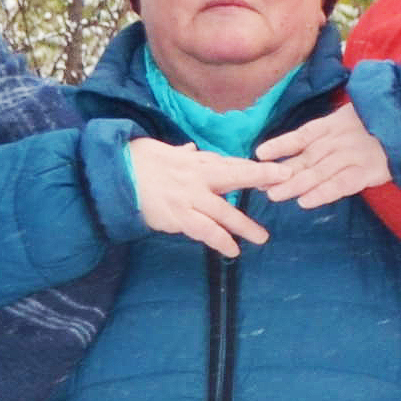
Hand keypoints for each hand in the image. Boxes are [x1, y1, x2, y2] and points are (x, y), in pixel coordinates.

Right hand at [121, 137, 270, 253]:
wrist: (114, 176)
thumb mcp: (163, 152)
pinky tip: (233, 250)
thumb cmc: (137, 162)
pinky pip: (204, 231)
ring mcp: (188, 197)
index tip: (278, 170)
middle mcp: (195, 176)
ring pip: (223, 211)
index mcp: (195, 161)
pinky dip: (220, 240)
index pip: (230, 163)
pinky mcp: (178, 216)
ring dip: (244, 225)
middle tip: (286, 180)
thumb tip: (191, 149)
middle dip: (260, 177)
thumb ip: (182, 154)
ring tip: (262, 238)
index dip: (255, 168)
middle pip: (233, 175)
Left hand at [248, 102, 393, 206]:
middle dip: (281, 173)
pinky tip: (305, 203)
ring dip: (294, 185)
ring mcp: (351, 156)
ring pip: (317, 173)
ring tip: (274, 196)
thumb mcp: (355, 115)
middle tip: (260, 185)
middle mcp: (338, 140)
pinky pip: (340, 185)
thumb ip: (334, 128)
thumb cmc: (383, 122)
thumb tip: (309, 141)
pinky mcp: (366, 172)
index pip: (301, 136)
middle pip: (304, 159)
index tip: (259, 154)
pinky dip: (322, 194)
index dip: (280, 145)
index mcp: (333, 125)